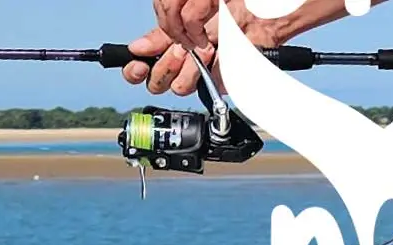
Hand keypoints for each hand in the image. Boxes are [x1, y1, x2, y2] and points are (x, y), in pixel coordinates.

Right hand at [120, 1, 286, 95]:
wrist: (259, 11)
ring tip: (202, 49)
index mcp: (169, 42)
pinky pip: (200, 88)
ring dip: (185, 67)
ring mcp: (199, 72)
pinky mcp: (218, 82)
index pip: (139, 64)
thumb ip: (160, 29)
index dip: (134, 68)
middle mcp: (181, 60)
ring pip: (174, 87)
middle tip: (178, 50)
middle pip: (154, 82)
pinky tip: (213, 57)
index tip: (138, 61)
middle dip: (163, 65)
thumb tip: (137, 47)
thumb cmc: (228, 5)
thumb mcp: (184, 9)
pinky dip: (204, 72)